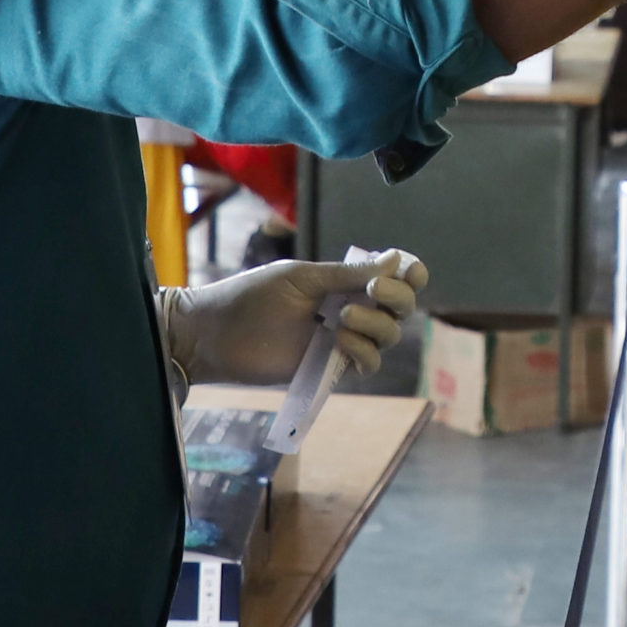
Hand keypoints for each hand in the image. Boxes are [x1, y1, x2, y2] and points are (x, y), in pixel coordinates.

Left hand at [156, 251, 429, 385]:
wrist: (217, 334)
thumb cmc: (253, 296)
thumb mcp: (303, 278)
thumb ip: (348, 274)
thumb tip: (395, 260)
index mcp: (344, 280)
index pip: (392, 276)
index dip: (409, 273)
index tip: (409, 270)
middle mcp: (350, 308)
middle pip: (400, 306)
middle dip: (398, 296)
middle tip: (373, 289)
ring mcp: (343, 338)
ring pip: (389, 335)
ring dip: (377, 324)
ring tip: (344, 319)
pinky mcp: (331, 367)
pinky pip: (368, 362)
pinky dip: (364, 351)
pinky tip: (341, 341)